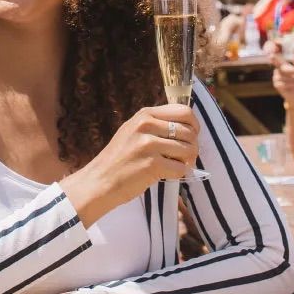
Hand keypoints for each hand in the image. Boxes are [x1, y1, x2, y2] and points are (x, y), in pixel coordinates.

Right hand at [67, 105, 198, 222]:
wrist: (99, 181)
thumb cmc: (118, 159)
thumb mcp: (133, 131)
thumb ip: (156, 125)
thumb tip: (188, 128)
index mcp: (144, 114)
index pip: (183, 111)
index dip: (194, 126)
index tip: (191, 137)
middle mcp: (147, 125)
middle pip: (189, 132)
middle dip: (193, 147)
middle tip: (185, 158)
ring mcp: (149, 144)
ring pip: (188, 150)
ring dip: (187, 161)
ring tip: (175, 166)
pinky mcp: (152, 164)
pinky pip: (181, 168)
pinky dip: (178, 174)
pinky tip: (167, 174)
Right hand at [270, 48, 293, 104]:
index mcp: (283, 65)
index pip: (278, 60)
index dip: (275, 58)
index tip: (271, 56)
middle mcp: (278, 70)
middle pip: (282, 68)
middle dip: (291, 70)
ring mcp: (275, 77)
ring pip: (283, 77)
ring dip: (292, 80)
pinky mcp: (276, 84)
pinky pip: (282, 84)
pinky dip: (289, 85)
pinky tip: (291, 86)